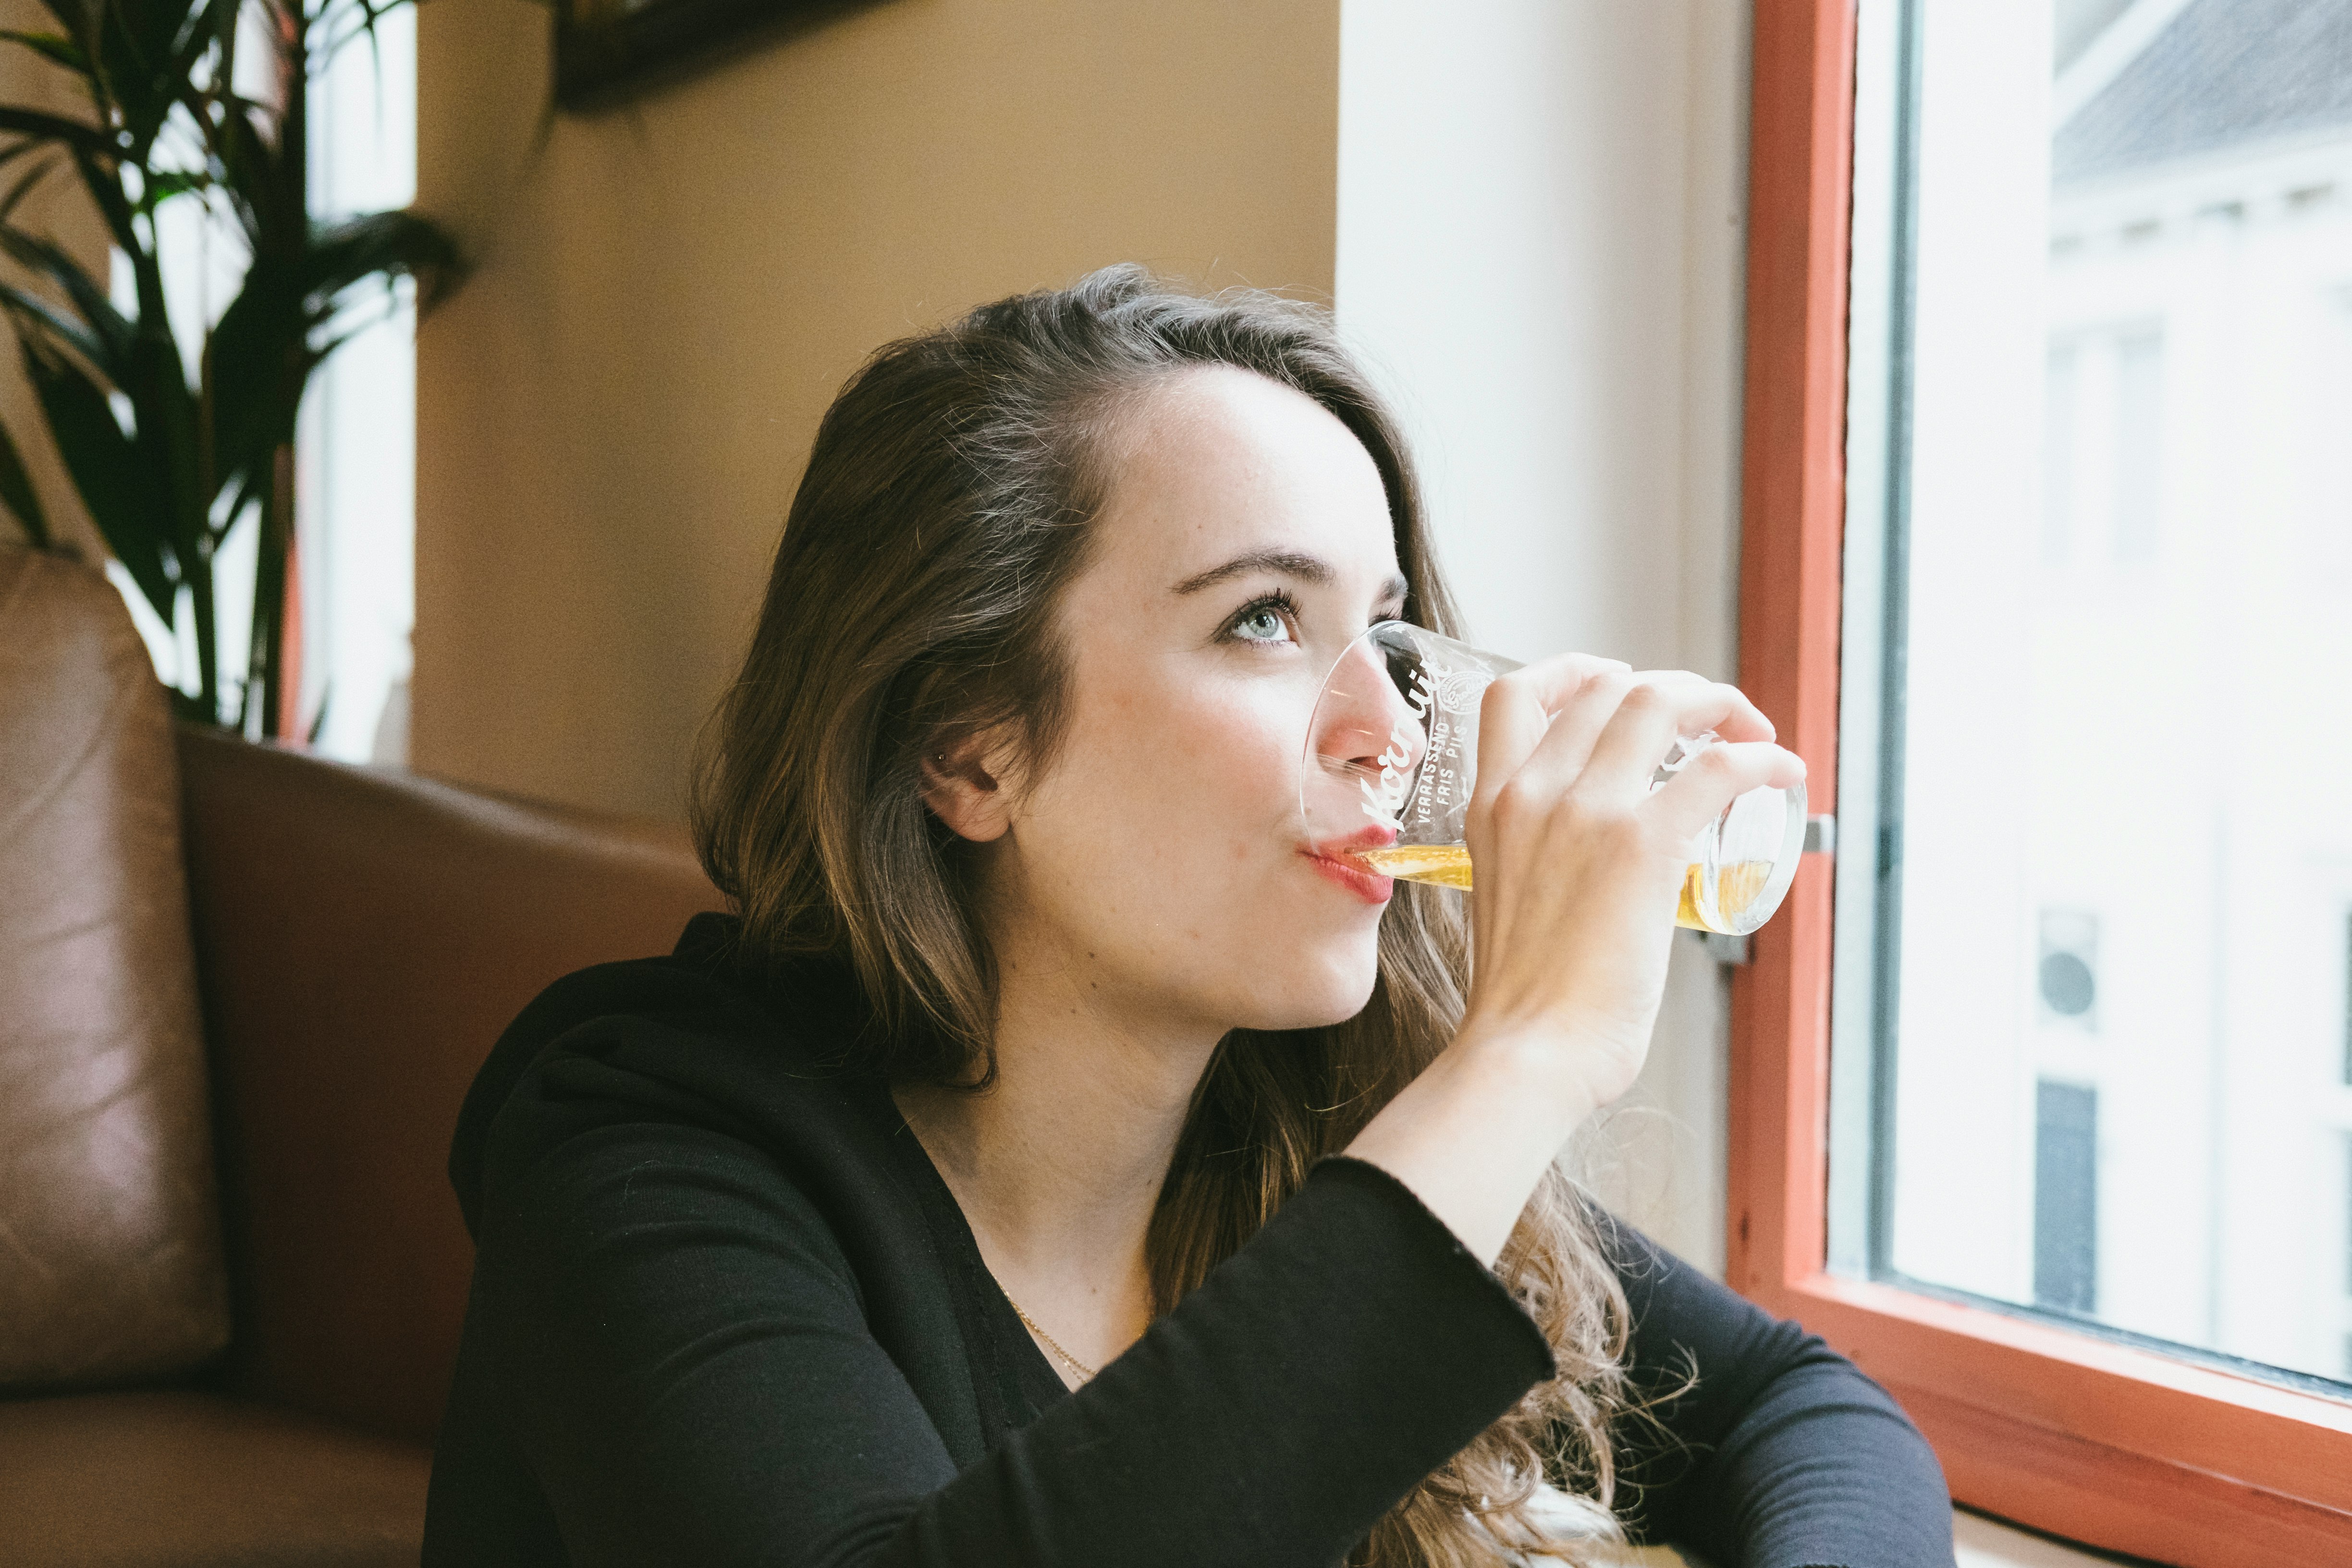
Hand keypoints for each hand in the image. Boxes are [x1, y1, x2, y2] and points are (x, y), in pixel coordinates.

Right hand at [1456, 657, 1805, 1113]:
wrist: (1528, 1054)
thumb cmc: (1525, 1007)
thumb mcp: (1504, 901)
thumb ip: (1537, 866)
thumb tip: (1587, 878)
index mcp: (1491, 807)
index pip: (1515, 695)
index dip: (1574, 672)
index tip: (1616, 685)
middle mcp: (1532, 793)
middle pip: (1604, 686)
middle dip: (1669, 688)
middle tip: (1710, 720)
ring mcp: (1585, 811)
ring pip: (1658, 702)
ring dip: (1717, 703)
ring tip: (1750, 732)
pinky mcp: (1642, 845)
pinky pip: (1718, 767)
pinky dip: (1760, 757)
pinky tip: (1783, 772)